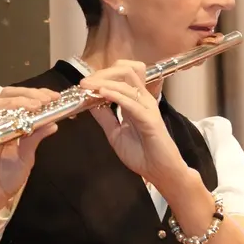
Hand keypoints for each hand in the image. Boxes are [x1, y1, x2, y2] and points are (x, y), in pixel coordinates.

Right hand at [0, 87, 59, 216]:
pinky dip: (3, 113)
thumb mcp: (26, 157)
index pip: (23, 102)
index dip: (37, 96)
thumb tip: (53, 124)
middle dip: (30, 94)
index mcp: (11, 126)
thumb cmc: (7, 179)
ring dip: (19, 101)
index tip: (54, 97)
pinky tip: (18, 115)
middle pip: (10, 96)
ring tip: (37, 105)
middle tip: (47, 98)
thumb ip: (36, 138)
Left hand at [80, 61, 186, 190]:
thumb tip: (89, 102)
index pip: (121, 76)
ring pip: (128, 81)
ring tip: (88, 86)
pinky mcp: (150, 120)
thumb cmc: (141, 154)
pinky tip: (102, 94)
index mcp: (135, 101)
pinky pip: (132, 103)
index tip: (84, 84)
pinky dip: (116, 96)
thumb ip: (104, 117)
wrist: (159, 172)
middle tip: (85, 83)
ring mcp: (147, 108)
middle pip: (125, 71)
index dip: (102, 75)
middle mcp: (142, 100)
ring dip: (105, 81)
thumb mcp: (115, 133)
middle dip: (102, 73)